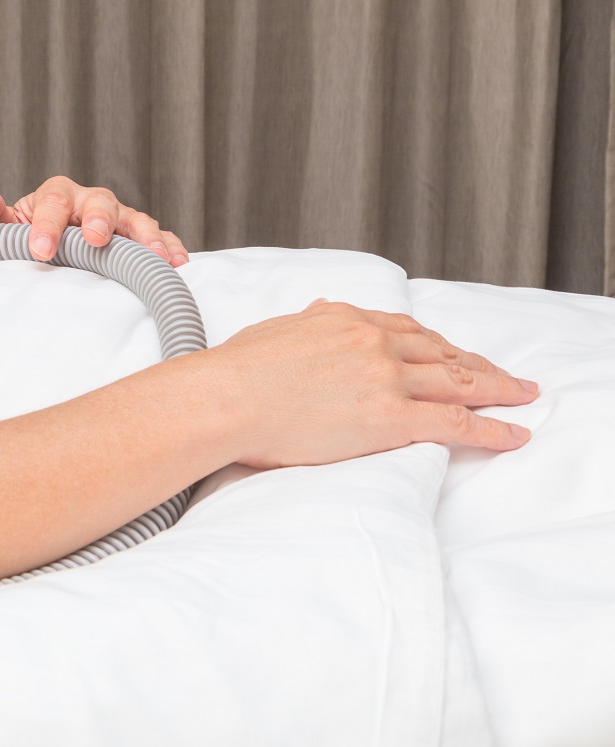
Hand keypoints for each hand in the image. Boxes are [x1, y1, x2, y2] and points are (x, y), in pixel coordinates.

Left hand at [0, 176, 188, 265]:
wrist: (51, 245)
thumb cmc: (27, 236)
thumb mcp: (4, 227)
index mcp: (57, 196)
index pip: (53, 204)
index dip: (47, 225)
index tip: (41, 250)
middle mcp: (91, 202)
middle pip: (100, 203)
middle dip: (99, 220)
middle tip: (95, 239)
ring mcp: (120, 219)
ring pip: (136, 220)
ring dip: (145, 238)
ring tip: (154, 257)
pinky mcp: (139, 238)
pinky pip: (160, 238)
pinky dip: (170, 248)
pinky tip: (177, 265)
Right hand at [204, 300, 536, 467]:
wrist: (226, 398)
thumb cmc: (235, 372)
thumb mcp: (274, 331)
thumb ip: (307, 324)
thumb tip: (321, 312)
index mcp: (347, 320)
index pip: (408, 330)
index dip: (439, 344)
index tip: (455, 354)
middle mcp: (374, 342)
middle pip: (442, 353)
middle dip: (479, 364)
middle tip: (506, 375)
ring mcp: (385, 377)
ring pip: (459, 381)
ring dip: (498, 389)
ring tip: (521, 396)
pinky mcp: (390, 416)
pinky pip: (455, 422)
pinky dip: (491, 428)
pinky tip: (512, 434)